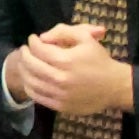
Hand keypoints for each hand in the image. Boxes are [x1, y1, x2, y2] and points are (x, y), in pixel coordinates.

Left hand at [15, 23, 135, 116]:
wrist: (115, 86)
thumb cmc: (99, 60)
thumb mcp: (86, 38)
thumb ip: (63, 32)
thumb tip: (42, 37)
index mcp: (66, 60)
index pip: (39, 49)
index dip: (33, 42)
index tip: (33, 38)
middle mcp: (60, 79)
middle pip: (31, 65)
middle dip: (25, 54)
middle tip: (25, 49)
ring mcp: (60, 95)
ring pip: (31, 82)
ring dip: (24, 70)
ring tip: (26, 63)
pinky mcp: (61, 106)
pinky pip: (38, 97)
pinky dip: (30, 87)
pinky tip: (31, 79)